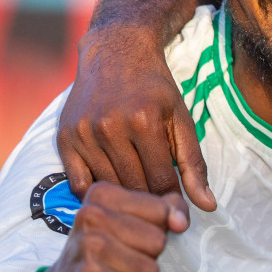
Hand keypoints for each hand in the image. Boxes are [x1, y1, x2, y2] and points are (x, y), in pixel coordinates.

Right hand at [16, 183, 188, 271]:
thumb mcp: (134, 220)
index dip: (157, 229)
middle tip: (121, 258)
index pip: (162, 211)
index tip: (132, 235)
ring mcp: (87, 246)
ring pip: (150, 269)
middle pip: (158, 241)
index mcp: (102, 194)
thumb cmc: (108, 250)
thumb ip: (166, 209)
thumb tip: (180, 222)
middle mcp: (91, 215)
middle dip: (148, 256)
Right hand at [58, 29, 215, 210]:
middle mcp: (109, 127)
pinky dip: (96, 192)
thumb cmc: (155, 88)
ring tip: (139, 205)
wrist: (116, 53)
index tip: (179, 217)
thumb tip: (207, 206)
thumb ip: (194, 163)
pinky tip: (112, 192)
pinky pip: (78, 183)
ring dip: (125, 200)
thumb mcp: (181, 119)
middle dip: (150, 204)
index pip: (162, 181)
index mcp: (144, 122)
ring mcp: (84, 133)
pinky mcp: (64, 137)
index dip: (173, 203)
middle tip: (160, 216)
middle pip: (134, 187)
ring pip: (109, 186)